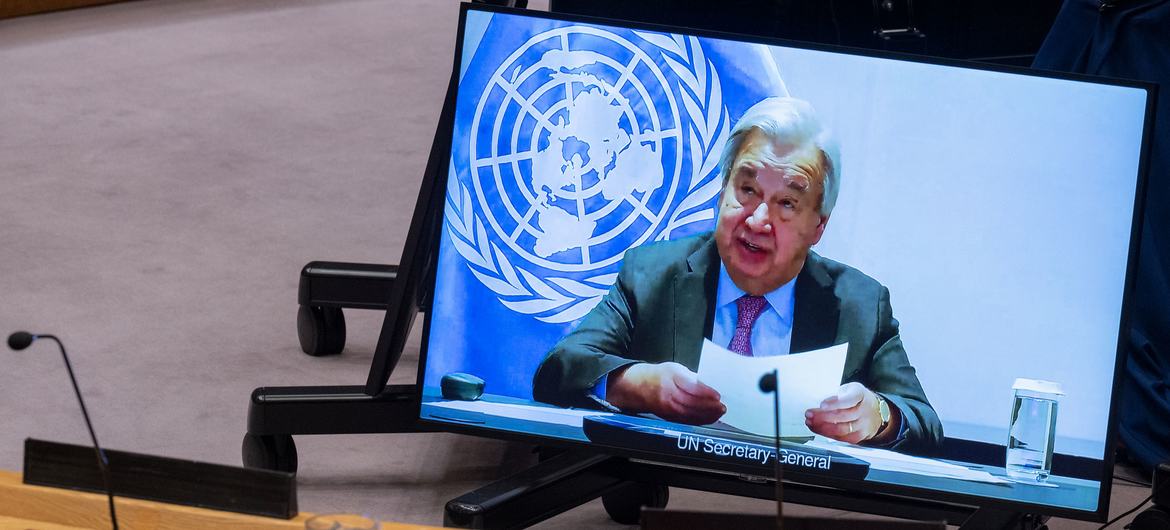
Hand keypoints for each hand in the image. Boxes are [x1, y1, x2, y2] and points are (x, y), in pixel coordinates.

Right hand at [607, 362, 725, 424]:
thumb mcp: (675, 368)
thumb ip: (692, 377)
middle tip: (723, 406)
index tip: (718, 395)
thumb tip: (710, 385)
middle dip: (709, 406)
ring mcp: (668, 407)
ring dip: (707, 415)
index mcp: (671, 377)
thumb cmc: (660, 375)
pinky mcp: (669, 416)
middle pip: (692, 403)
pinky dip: (700, 420)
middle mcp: (668, 394)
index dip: (705, 392)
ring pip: (690, 414)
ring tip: (719, 413)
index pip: (691, 386)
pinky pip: (687, 420)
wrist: (638, 387)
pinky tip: (710, 418)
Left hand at [804, 382, 885, 443]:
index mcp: (860, 394)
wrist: (874, 411)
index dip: (835, 403)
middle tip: (809, 415)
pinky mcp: (860, 436)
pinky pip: (842, 438)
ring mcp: (863, 425)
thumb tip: (820, 406)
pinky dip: (828, 434)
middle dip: (822, 416)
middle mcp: (864, 411)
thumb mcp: (848, 389)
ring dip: (822, 427)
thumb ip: (836, 395)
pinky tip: (819, 429)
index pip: (849, 400)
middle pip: (842, 416)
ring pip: (841, 429)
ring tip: (811, 423)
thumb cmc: (857, 398)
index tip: (822, 405)